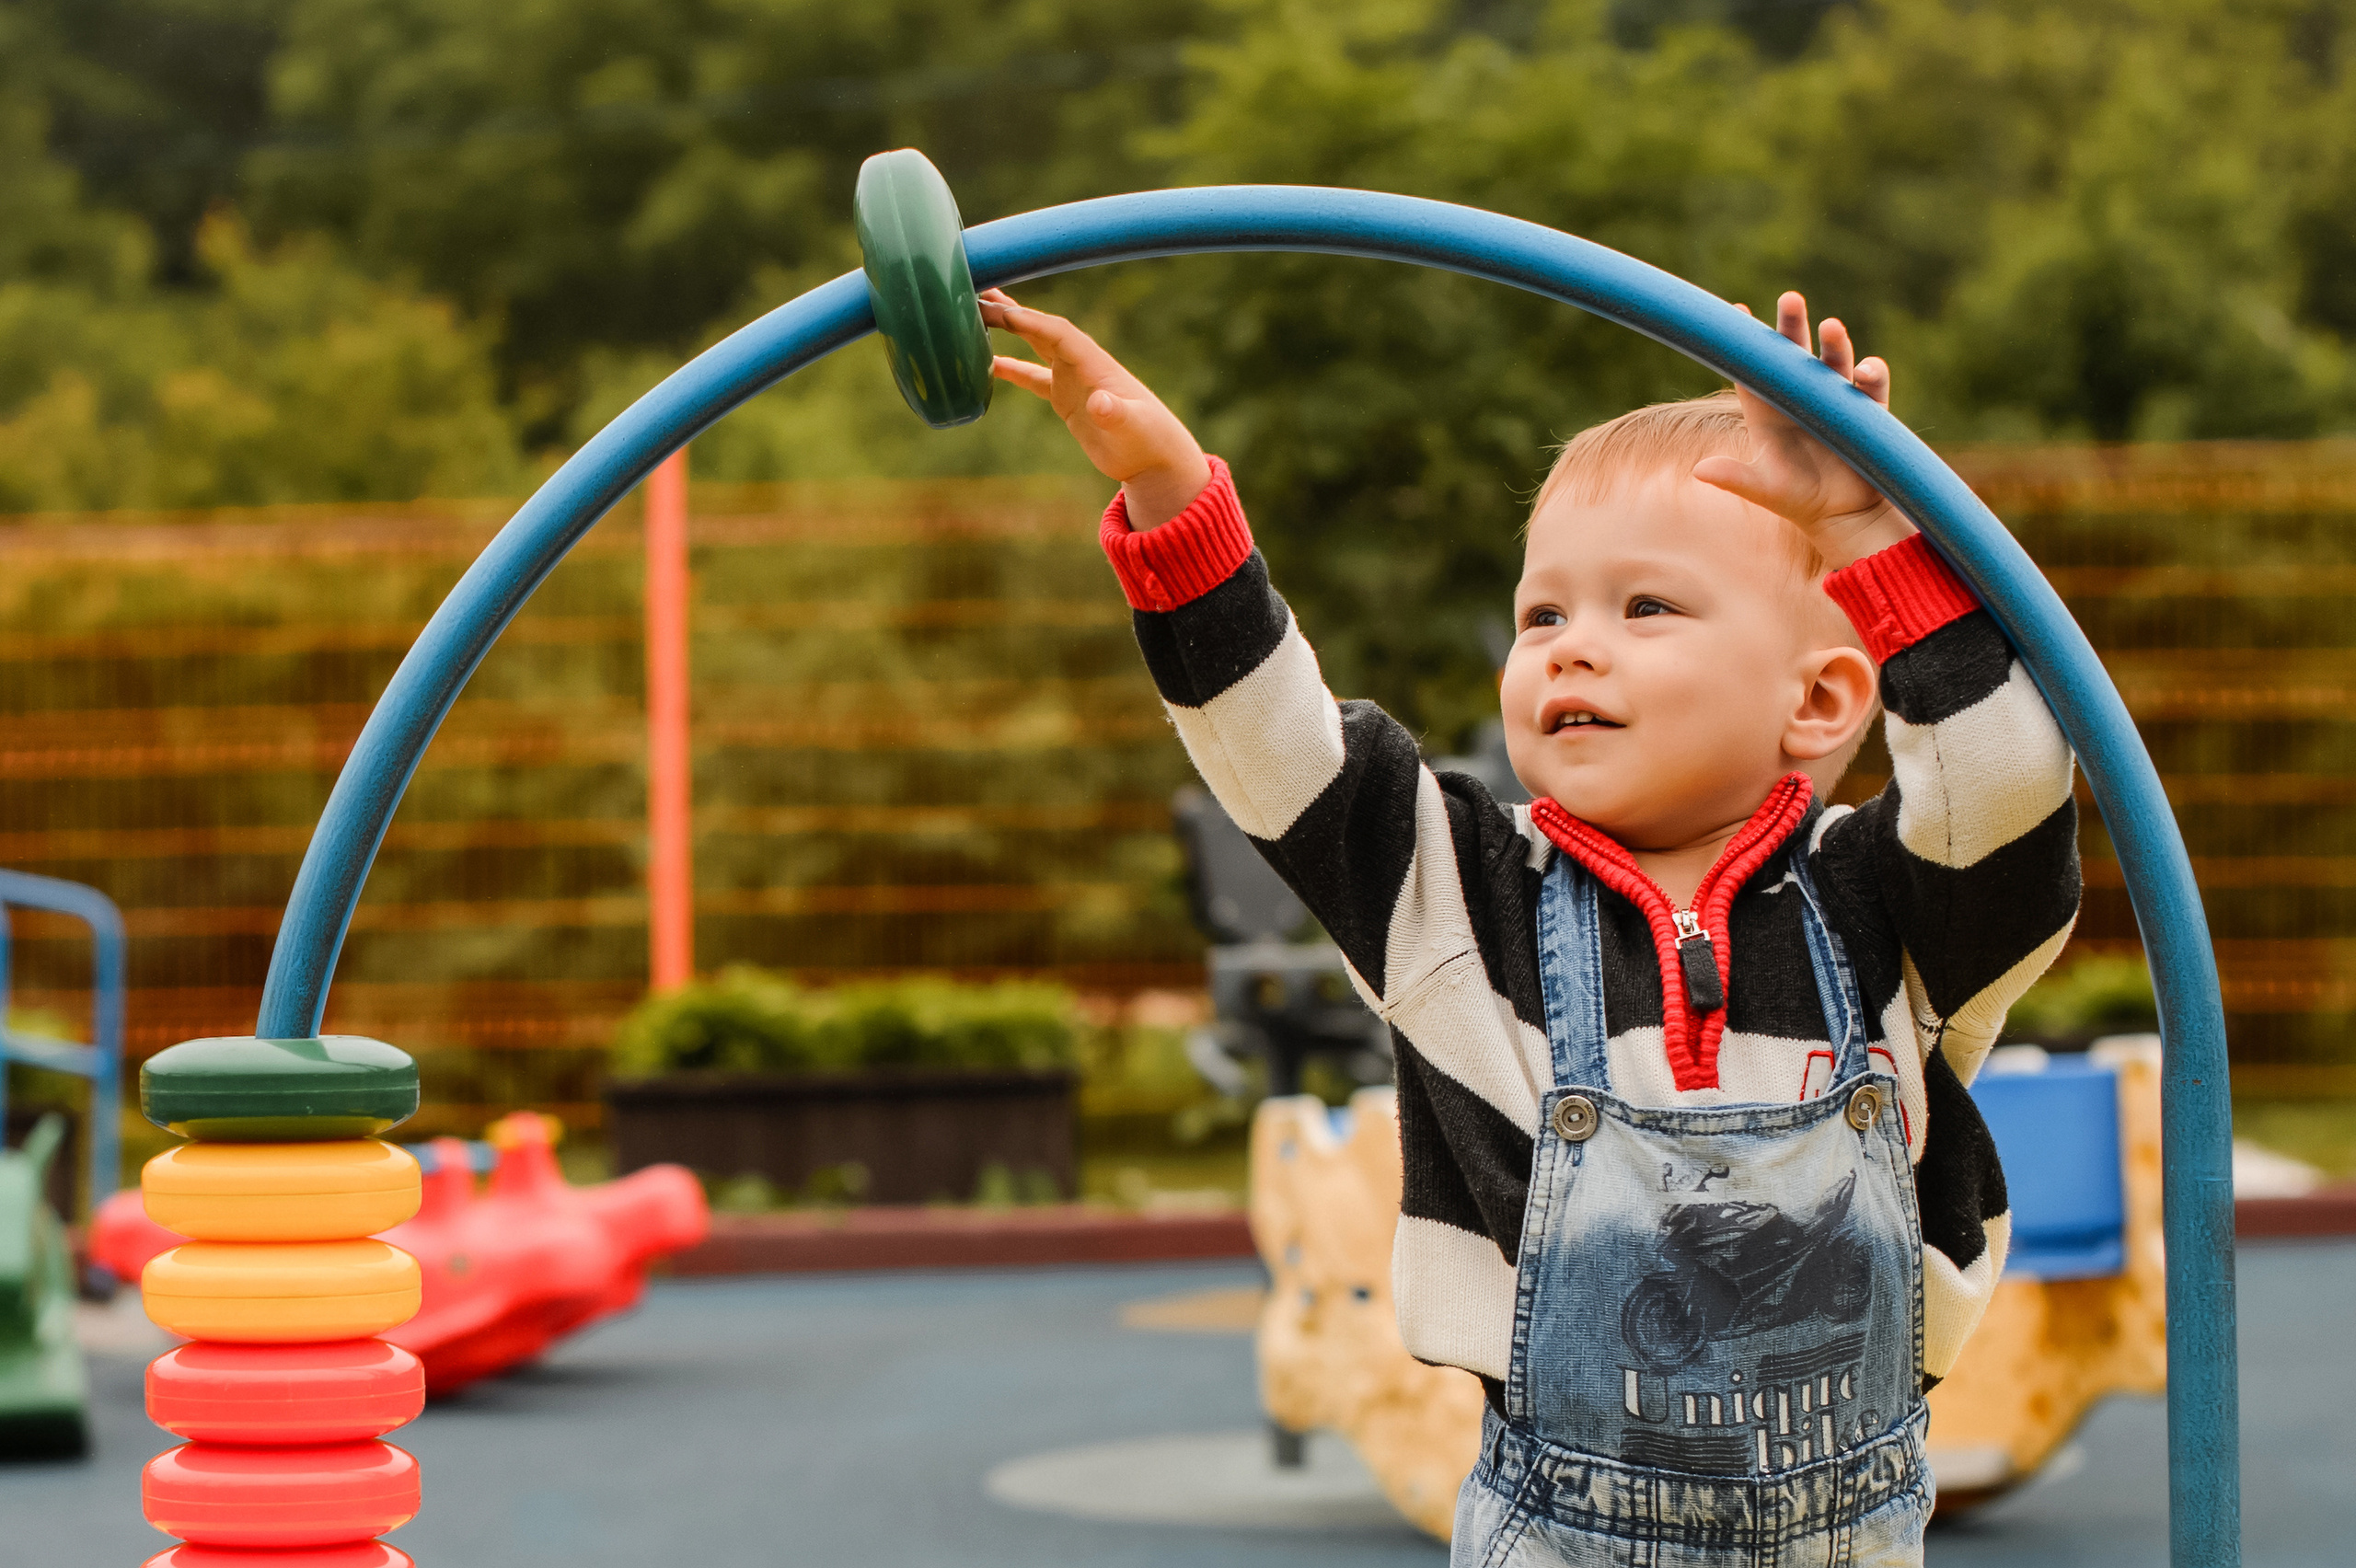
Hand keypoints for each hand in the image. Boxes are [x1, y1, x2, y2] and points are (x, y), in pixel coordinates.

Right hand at [980, 289, 1212, 528]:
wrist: (1154, 458)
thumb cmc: (1148, 441)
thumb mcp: (1132, 428)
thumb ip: (1115, 413)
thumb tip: (1100, 403)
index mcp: (1095, 363)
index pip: (1057, 333)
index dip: (1029, 321)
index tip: (998, 312)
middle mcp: (1081, 364)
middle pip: (1041, 328)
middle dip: (1011, 312)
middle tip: (976, 294)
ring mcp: (1073, 379)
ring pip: (1035, 344)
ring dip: (1009, 328)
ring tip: (977, 312)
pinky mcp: (1067, 398)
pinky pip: (1033, 376)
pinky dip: (1011, 367)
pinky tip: (989, 364)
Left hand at [1691, 292, 1914, 570]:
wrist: (1841, 516)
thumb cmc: (1796, 499)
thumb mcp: (1764, 490)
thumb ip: (1735, 478)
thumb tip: (1698, 470)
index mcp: (1769, 413)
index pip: (1753, 372)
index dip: (1746, 345)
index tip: (1736, 312)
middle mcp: (1801, 401)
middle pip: (1794, 357)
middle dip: (1792, 327)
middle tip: (1790, 299)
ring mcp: (1835, 402)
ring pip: (1834, 364)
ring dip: (1834, 345)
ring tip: (1831, 326)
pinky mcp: (1867, 414)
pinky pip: (1871, 388)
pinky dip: (1870, 377)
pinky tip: (1865, 371)